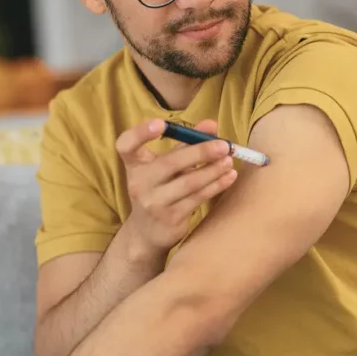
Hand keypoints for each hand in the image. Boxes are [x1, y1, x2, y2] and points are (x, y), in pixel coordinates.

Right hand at [116, 118, 237, 254]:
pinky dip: (216, 185)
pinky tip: (229, 176)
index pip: (127, 145)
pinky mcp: (170, 218)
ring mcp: (154, 203)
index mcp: (134, 165)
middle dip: (201, 152)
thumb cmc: (158, 189)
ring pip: (189, 182)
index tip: (161, 123)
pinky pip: (197, 198)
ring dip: (213, 170)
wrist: (147, 232)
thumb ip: (185, 143)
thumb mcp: (163, 165)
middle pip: (170, 163)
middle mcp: (139, 183)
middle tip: (224, 145)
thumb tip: (211, 125)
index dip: (141, 133)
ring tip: (230, 160)